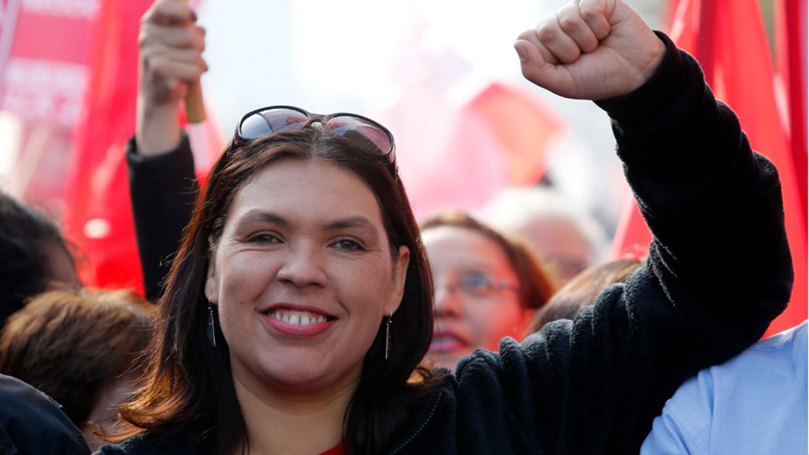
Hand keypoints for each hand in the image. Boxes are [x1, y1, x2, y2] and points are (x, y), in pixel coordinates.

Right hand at [137, 0, 206, 155]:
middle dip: (201, 47)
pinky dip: (195, 77)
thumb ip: (189, 29)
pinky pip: (194, 71)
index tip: (194, 18)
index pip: (165, 7)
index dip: (183, 11)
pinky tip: (184, 81)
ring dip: (200, 65)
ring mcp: (151, 55)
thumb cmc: (173, 64)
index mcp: (150, 24)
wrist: (158, 96)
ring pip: (195, 56)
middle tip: (195, 55)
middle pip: (191, 36)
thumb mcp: (179, 42)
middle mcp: (147, 37)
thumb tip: (201, 29)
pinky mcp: (160, 73)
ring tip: (188, 70)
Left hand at [514, 0, 664, 99]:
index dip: (546, 57)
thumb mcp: (561, 83)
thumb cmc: (595, 78)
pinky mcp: (597, 0)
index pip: (525, 39)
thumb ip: (534, 70)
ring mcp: (575, 9)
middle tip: (583, 56)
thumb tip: (518, 44)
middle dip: (568, 51)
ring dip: (586, 41)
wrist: (633, 75)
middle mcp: (556, 22)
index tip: (564, 65)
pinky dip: (600, 27)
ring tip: (596, 45)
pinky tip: (607, 31)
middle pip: (545, 29)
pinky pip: (588, 9)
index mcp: (541, 42)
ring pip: (567, 20)